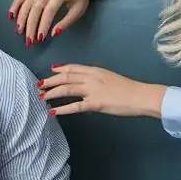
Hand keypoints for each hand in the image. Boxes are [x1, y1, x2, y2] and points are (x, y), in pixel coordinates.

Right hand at [8, 0, 97, 46]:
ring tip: (19, 32)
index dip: (43, 25)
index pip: (49, 11)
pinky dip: (15, 6)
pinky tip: (11, 16)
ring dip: (21, 18)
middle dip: (30, 26)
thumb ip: (66, 22)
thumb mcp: (78, 10)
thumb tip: (54, 34)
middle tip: (29, 40)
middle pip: (35, 8)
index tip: (40, 38)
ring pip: (26, 3)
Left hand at [38, 64, 165, 117]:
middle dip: (51, 81)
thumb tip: (88, 82)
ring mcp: (93, 90)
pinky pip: (75, 106)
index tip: (51, 71)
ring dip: (52, 92)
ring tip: (42, 96)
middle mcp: (92, 78)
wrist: (141, 96)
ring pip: (67, 89)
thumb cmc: (129, 89)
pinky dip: (62, 109)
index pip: (74, 68)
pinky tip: (53, 111)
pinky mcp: (95, 104)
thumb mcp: (111, 78)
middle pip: (66, 77)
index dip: (60, 69)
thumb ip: (98, 79)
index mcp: (96, 71)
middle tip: (40, 85)